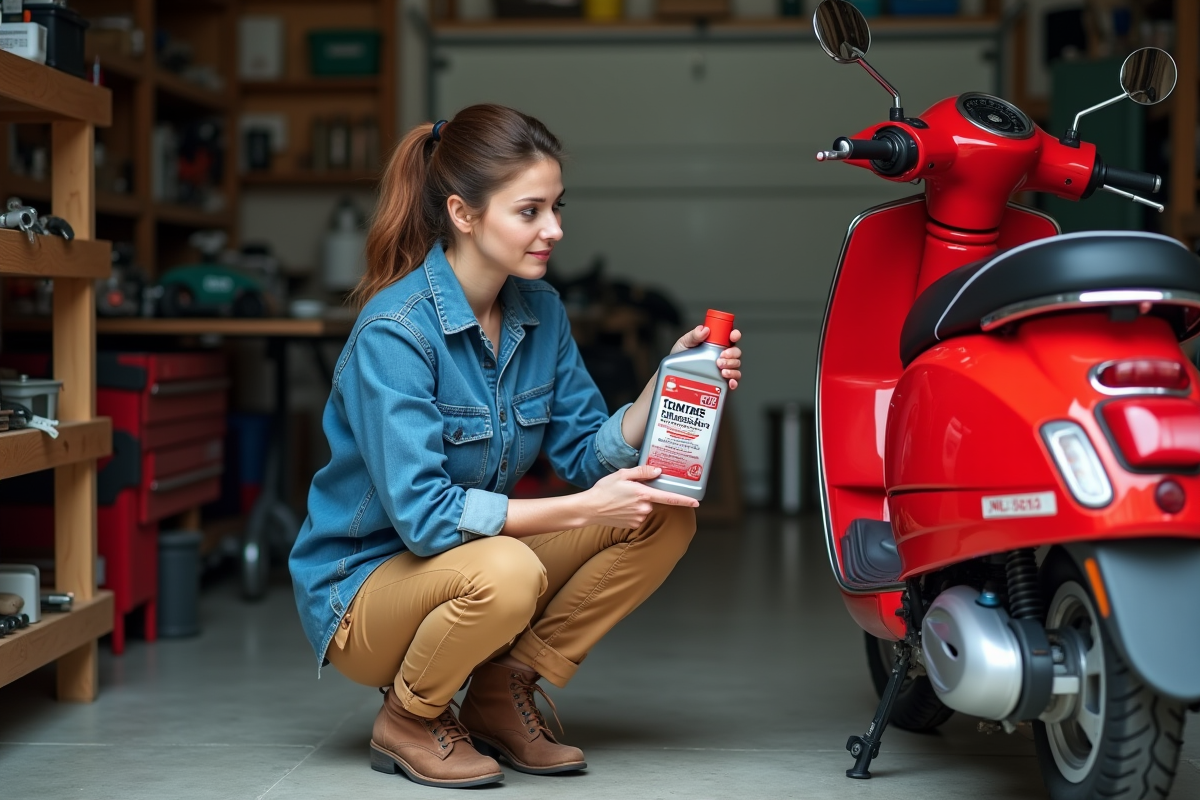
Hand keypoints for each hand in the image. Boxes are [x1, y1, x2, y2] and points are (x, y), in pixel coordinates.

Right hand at [583, 465, 698, 528]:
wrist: (590, 509)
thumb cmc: (604, 490)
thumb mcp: (622, 474)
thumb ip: (643, 472)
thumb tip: (658, 471)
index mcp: (643, 494)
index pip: (669, 498)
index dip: (684, 500)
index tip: (696, 502)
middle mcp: (644, 508)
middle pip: (653, 500)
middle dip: (645, 494)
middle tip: (628, 490)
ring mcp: (639, 518)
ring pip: (645, 508)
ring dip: (638, 503)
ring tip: (621, 499)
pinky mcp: (633, 525)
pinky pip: (639, 516)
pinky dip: (632, 511)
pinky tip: (620, 507)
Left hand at [671, 325, 742, 389]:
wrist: (674, 376)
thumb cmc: (680, 358)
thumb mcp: (684, 343)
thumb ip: (693, 335)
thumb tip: (704, 329)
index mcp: (715, 343)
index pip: (729, 337)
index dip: (735, 334)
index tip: (733, 336)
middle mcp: (722, 355)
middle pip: (736, 352)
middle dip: (732, 354)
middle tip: (721, 357)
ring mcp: (723, 368)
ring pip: (736, 365)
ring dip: (732, 366)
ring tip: (722, 370)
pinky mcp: (722, 381)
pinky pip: (734, 381)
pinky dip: (735, 381)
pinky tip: (730, 382)